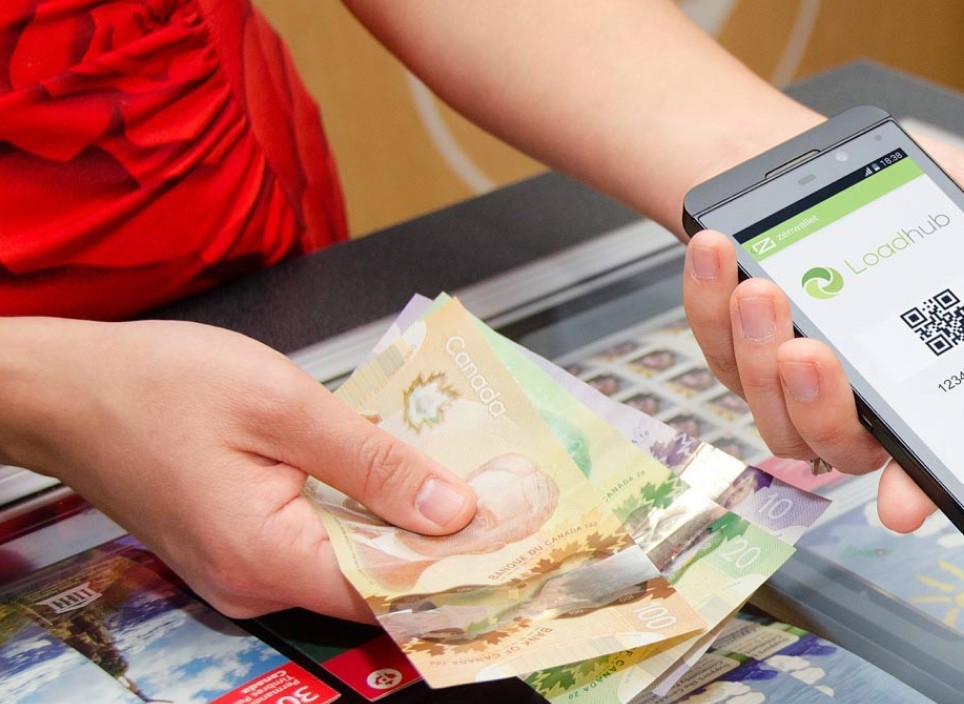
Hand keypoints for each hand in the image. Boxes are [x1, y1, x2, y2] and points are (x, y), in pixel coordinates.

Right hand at [0, 318, 478, 620]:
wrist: (64, 387)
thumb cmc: (156, 384)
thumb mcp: (283, 404)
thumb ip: (375, 462)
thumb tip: (455, 510)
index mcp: (266, 555)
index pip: (391, 591)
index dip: (462, 565)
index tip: (523, 534)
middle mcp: (254, 582)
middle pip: (376, 580)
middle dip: (444, 542)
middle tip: (513, 497)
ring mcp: (243, 572)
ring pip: (352, 561)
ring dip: (406, 525)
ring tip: (472, 480)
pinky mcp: (239, 548)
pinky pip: (320, 543)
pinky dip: (363, 515)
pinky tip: (400, 476)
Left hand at [682, 135, 963, 532]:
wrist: (815, 164)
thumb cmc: (898, 202)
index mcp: (919, 384)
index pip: (923, 457)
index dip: (917, 490)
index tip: (905, 504)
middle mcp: (853, 398)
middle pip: (834, 443)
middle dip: (819, 404)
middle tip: (812, 352)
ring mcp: (786, 380)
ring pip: (768, 405)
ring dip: (757, 350)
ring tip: (763, 290)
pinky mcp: (729, 347)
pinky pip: (712, 343)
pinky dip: (708, 298)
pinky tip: (720, 253)